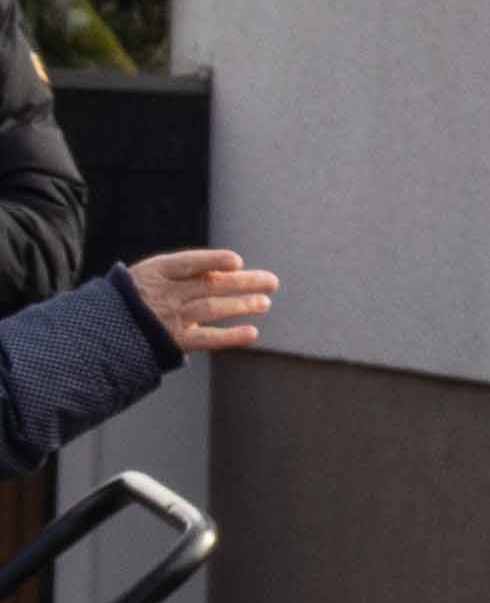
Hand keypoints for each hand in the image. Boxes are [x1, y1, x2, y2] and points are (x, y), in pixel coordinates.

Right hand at [125, 249, 272, 352]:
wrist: (104, 327)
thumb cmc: (140, 294)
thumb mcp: (153, 273)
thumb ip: (187, 271)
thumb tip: (233, 269)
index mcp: (157, 271)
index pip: (187, 263)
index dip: (212, 261)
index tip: (236, 262)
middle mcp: (164, 293)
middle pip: (209, 285)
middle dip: (243, 283)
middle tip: (272, 282)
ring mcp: (169, 317)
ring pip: (211, 308)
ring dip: (241, 305)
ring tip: (264, 302)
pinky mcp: (174, 341)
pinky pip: (206, 339)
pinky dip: (230, 336)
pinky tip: (252, 332)